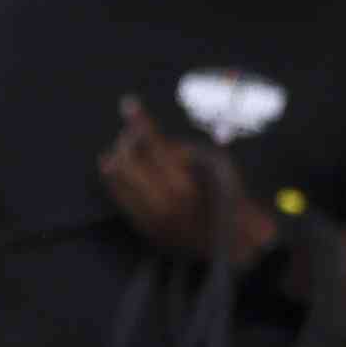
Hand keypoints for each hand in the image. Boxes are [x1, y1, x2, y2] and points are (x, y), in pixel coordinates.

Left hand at [99, 95, 271, 262]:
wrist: (231, 242)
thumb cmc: (227, 198)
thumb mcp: (216, 166)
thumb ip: (184, 150)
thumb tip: (150, 136)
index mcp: (184, 187)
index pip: (153, 147)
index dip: (141, 123)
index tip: (130, 104)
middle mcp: (162, 206)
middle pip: (127, 162)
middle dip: (128, 140)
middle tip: (135, 131)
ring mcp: (149, 219)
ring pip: (116, 179)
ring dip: (120, 157)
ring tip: (129, 148)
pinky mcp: (142, 228)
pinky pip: (117, 195)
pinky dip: (116, 177)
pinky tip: (114, 164)